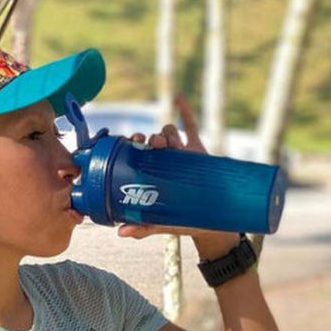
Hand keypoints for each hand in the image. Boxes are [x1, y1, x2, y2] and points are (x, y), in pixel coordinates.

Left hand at [120, 96, 237, 253]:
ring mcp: (181, 153)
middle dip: (151, 137)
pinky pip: (190, 126)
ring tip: (167, 142)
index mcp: (151, 172)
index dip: (133, 144)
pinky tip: (177, 98)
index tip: (131, 143)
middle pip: (153, 139)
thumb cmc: (180, 221)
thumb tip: (121, 233)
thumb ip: (142, 227)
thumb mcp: (160, 223)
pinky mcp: (198, 150)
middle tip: (150, 142)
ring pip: (170, 132)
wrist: (209, 222)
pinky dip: (184, 111)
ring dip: (166, 132)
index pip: (138, 152)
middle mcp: (164, 160)